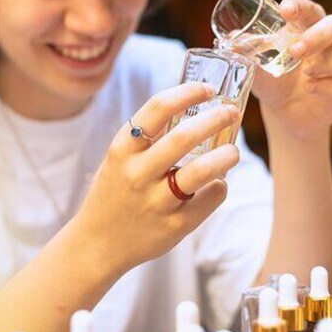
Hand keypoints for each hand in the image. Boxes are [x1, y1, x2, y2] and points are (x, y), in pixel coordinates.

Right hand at [72, 82, 239, 273]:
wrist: (98, 243)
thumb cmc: (115, 191)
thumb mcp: (119, 159)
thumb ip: (148, 137)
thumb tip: (193, 108)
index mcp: (122, 149)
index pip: (158, 108)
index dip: (188, 92)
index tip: (208, 89)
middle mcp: (137, 174)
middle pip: (184, 137)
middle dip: (215, 118)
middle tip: (231, 112)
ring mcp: (155, 202)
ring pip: (203, 171)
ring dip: (226, 156)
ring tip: (233, 151)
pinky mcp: (174, 227)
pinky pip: (210, 199)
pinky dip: (219, 186)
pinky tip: (217, 183)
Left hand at [250, 0, 331, 139]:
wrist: (285, 115)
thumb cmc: (273, 81)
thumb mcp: (256, 67)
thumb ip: (247, 51)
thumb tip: (232, 38)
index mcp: (307, 27)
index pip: (309, 8)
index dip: (300, 6)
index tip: (286, 10)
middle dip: (318, 36)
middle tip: (295, 51)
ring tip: (306, 72)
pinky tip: (312, 89)